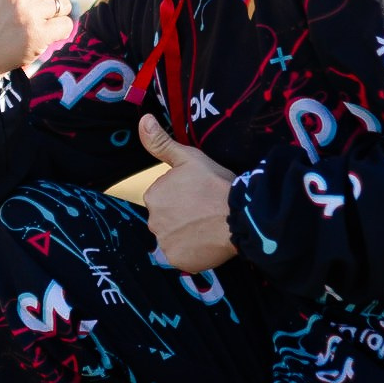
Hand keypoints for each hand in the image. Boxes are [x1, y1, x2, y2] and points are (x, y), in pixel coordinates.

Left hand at [139, 115, 238, 271]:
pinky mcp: (179, 261)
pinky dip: (193, 251)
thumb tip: (143, 120)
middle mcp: (153, 222)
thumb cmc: (216, 184)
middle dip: (182, 215)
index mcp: (153, 196)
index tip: (200, 194)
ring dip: (186, 233)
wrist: (240, 215)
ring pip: (174, 237)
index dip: (183, 196)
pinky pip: (182, 256)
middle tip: (205, 210)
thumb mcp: (189, 157)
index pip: (164, 197)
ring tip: (208, 226)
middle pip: (167, 218)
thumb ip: (161, 142)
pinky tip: (207, 242)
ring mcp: (165, 244)